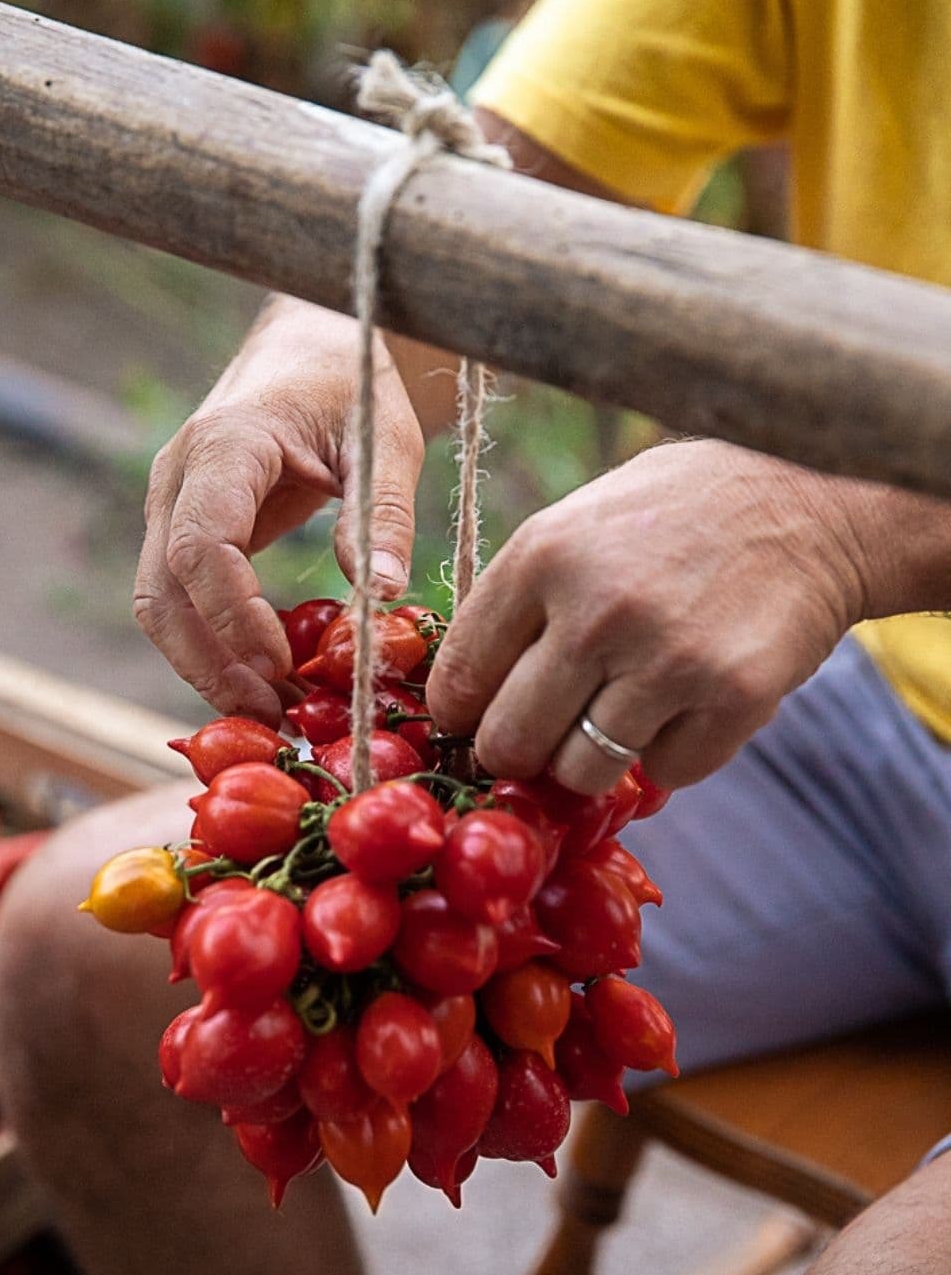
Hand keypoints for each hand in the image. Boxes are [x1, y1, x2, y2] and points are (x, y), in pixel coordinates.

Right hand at [134, 298, 423, 723]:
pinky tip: (266, 684)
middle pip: (162, 594)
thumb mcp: (385, 438)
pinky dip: (214, 650)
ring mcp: (171, 507)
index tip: (286, 670)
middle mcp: (178, 480)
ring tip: (277, 715)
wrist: (311, 348)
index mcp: (224, 446)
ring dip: (209, 669)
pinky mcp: (185, 531)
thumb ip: (384, 514)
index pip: (201, 547)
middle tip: (279, 721)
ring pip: (161, 607)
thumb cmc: (352, 384)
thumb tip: (385, 597)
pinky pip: (181, 602)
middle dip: (213, 667)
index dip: (235, 618)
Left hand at [427, 440, 864, 791]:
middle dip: (518, 753)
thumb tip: (463, 697)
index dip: (460, 715)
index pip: (459, 678)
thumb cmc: (680, 512)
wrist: (815, 500)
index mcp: (542, 556)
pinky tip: (687, 701)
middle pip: (510, 743)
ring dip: (595, 758)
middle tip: (541, 739)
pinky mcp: (733, 698)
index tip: (475, 723)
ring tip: (622, 711)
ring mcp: (667, 659)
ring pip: (582, 773)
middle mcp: (596, 611)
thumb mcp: (579, 522)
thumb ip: (522, 600)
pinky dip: (670, 751)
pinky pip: (665, 773)